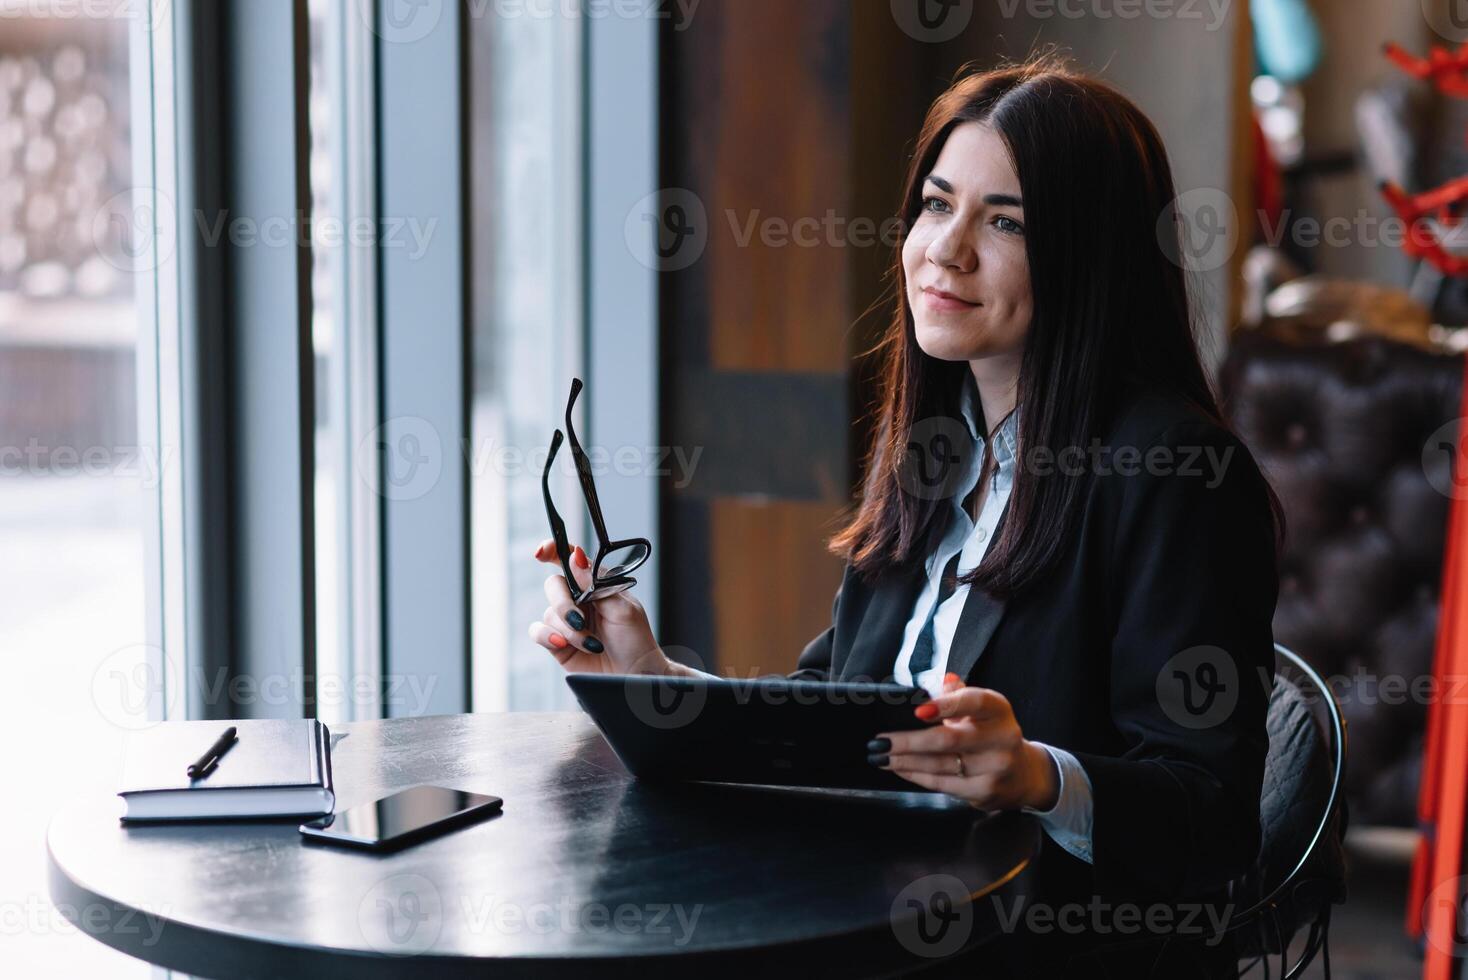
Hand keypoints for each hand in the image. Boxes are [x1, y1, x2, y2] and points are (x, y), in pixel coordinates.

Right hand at [528, 539, 671, 675]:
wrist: (634, 675)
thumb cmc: (635, 640)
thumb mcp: (623, 608)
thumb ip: (596, 584)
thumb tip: (575, 557)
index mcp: (595, 584)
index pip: (570, 558)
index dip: (553, 550)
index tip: (541, 552)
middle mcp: (578, 598)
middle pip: (553, 585)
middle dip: (564, 604)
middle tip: (580, 621)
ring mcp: (566, 620)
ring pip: (549, 613)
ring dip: (570, 630)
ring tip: (592, 645)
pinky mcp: (557, 642)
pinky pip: (538, 631)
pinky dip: (548, 637)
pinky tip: (562, 644)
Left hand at [869, 673, 1058, 810]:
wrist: (1023, 774)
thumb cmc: (990, 734)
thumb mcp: (981, 709)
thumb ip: (958, 694)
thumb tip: (942, 680)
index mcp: (998, 709)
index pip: (973, 702)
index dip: (945, 705)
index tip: (917, 710)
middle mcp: (1002, 737)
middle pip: (949, 739)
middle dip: (908, 740)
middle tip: (880, 741)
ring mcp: (995, 767)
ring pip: (940, 764)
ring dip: (905, 760)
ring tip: (881, 755)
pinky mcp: (986, 791)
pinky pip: (943, 783)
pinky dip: (917, 775)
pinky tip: (900, 769)